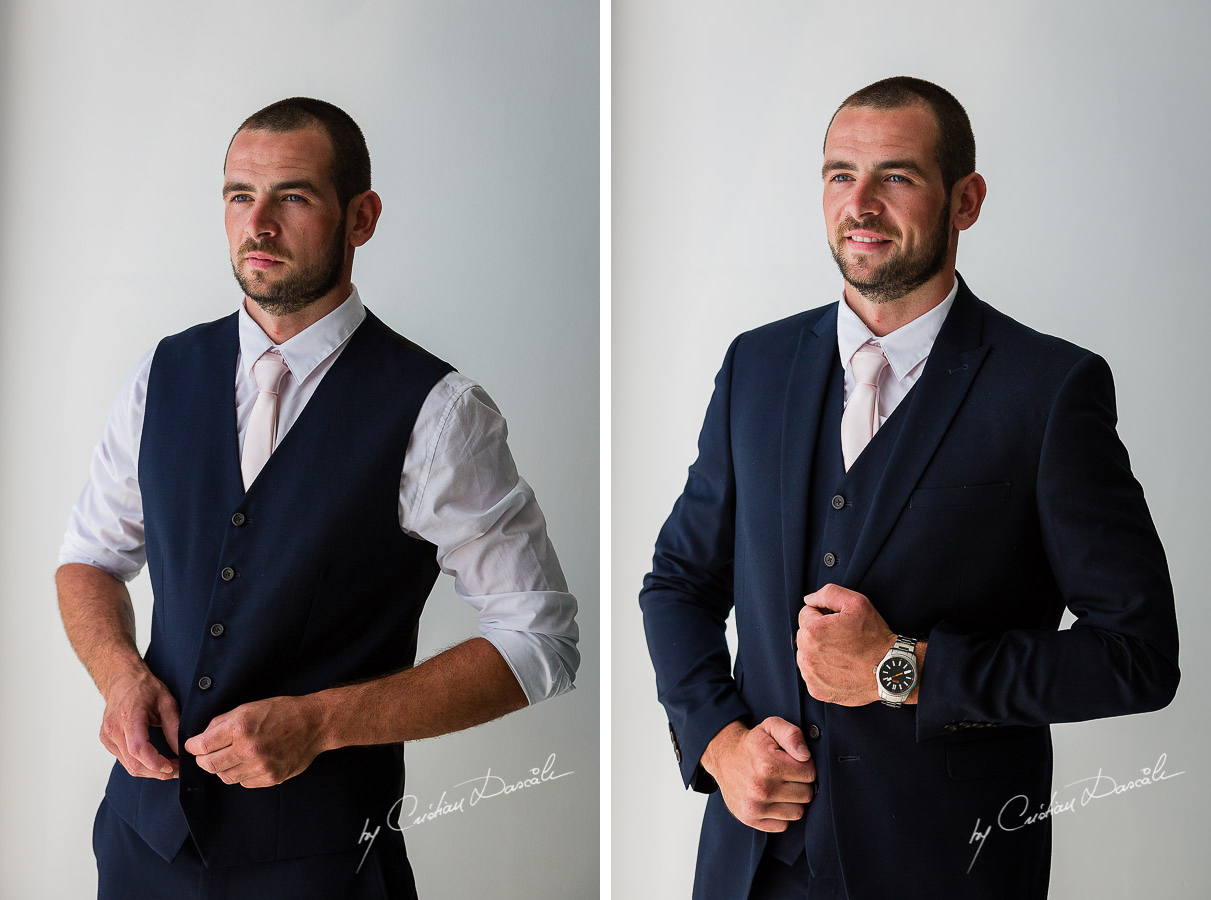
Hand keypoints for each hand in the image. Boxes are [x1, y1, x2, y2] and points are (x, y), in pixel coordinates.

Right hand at [99, 669, 180, 779]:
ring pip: (128, 766)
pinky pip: (124, 761)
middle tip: (178, 770)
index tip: (173, 767)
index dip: (156, 763)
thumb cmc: (144, 687)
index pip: (138, 749)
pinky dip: (140, 765)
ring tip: (170, 766)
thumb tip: (181, 749)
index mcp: (128, 717)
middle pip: (133, 763)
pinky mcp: (106, 742)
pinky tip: (155, 760)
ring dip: (150, 771)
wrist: (122, 680)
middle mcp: (113, 729)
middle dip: (158, 772)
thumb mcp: (166, 701)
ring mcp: (107, 737)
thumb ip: (173, 726)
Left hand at [184, 695, 324, 788]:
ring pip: (225, 777)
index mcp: (241, 726)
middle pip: (209, 765)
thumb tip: (202, 736)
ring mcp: (261, 766)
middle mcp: (249, 748)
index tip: (194, 746)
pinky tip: (249, 762)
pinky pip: (244, 782)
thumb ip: (222, 722)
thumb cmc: (282, 711)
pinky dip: (241, 774)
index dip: (193, 746)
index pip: (201, 745)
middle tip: (207, 754)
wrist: (314, 723)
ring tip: (231, 757)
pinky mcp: (271, 778)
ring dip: (223, 768)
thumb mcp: (249, 707)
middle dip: (203, 760)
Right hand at [700, 718, 816, 831]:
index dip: (804, 766)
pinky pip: (783, 825)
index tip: (792, 762)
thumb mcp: (771, 726)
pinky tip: (772, 800)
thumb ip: (792, 734)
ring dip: (792, 800)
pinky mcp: (750, 819)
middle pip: (806, 794)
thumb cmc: (752, 743)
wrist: (723, 757)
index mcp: (768, 763)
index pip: (810, 773)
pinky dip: (781, 814)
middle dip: (800, 783)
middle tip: (786, 774)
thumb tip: (805, 756)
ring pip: (797, 812)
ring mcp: (754, 806)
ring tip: (779, 787)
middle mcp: (761, 787)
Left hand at [797, 584, 893, 705]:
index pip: (806, 614)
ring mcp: (810, 675)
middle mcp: (805, 655)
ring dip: (819, 651)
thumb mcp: (857, 603)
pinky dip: (823, 670)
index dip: (824, 614)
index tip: (840, 622)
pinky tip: (841, 668)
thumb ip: (828, 593)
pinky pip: (813, 674)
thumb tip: (809, 600)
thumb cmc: (874, 637)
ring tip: (843, 653)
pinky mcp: (817, 690)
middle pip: (804, 635)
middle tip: (844, 638)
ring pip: (807, 655)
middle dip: (820, 633)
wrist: (890, 670)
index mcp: (811, 632)